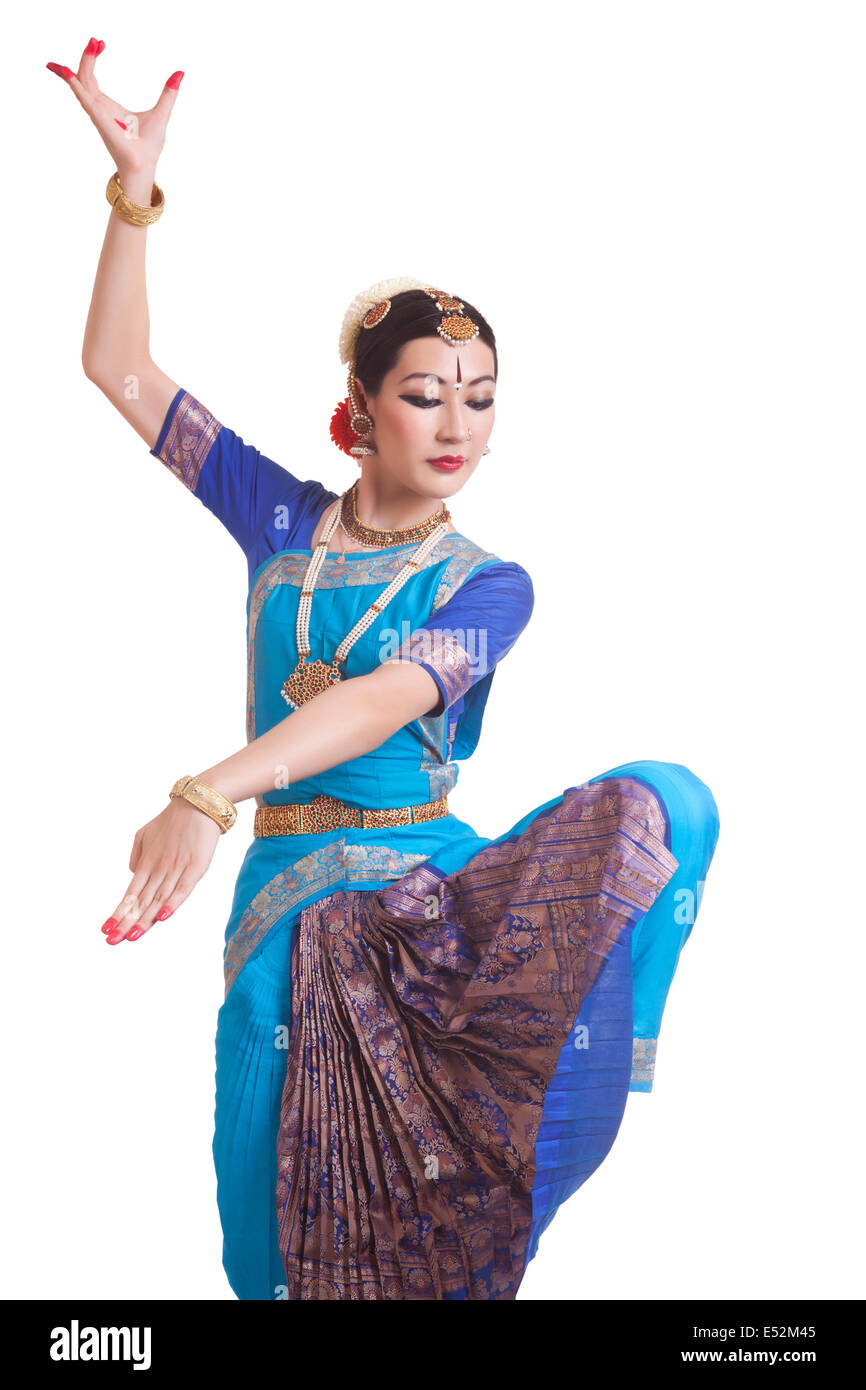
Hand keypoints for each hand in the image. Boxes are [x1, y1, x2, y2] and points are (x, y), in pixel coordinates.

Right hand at [46, 36, 182, 180]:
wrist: (145, 166)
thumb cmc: (149, 146)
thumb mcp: (161, 112)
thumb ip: (168, 93)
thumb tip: (180, 74)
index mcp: (108, 107)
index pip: (91, 78)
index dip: (92, 58)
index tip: (100, 43)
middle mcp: (99, 109)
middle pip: (84, 77)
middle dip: (87, 57)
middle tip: (96, 40)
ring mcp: (97, 114)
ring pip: (81, 84)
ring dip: (77, 66)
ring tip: (86, 47)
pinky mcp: (100, 120)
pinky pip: (84, 99)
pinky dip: (74, 85)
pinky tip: (67, 72)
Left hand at [101, 798, 220, 943]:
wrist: (198, 803)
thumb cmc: (172, 820)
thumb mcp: (145, 834)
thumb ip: (137, 856)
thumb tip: (133, 874)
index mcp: (146, 863)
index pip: (130, 894)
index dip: (119, 913)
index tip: (106, 929)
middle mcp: (158, 868)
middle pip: (141, 902)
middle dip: (126, 923)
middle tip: (112, 941)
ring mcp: (176, 868)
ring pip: (158, 900)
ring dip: (145, 920)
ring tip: (132, 937)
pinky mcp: (195, 867)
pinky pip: (182, 889)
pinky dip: (172, 904)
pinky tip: (162, 917)